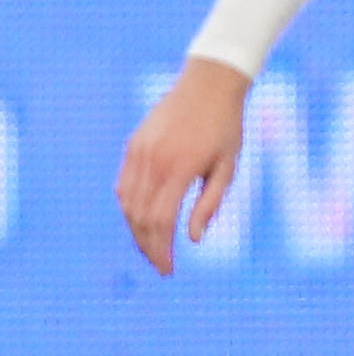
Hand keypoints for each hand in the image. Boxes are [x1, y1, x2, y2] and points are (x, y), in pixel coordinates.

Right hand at [116, 57, 250, 274]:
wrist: (208, 85)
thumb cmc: (226, 128)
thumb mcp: (228, 167)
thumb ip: (211, 203)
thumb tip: (194, 240)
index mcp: (180, 169)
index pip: (162, 221)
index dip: (162, 250)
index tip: (168, 270)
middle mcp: (153, 162)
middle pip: (140, 217)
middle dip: (148, 246)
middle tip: (161, 266)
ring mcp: (138, 153)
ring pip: (127, 203)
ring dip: (136, 230)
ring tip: (152, 247)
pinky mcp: (133, 147)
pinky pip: (124, 185)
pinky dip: (129, 208)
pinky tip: (142, 221)